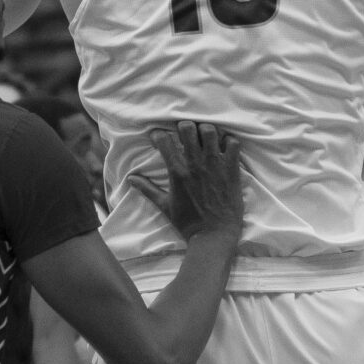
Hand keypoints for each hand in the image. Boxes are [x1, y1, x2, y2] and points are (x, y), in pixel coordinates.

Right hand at [127, 123, 243, 241]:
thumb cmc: (189, 222)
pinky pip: (233, 144)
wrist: (214, 236)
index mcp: (177, 171)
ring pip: (210, 131)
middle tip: (185, 135)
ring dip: (206, 131)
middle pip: (188, 128)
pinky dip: (228, 141)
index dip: (159, 135)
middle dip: (184, 127)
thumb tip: (131, 179)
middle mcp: (195, 164)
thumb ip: (148, 189)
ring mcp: (215, 164)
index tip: (159, 138)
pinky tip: (224, 147)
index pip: (164, 140)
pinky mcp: (232, 169)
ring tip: (205, 138)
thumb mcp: (164, 206)